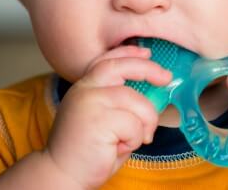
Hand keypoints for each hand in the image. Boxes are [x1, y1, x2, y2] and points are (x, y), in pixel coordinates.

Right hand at [43, 46, 171, 189]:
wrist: (61, 175)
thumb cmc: (88, 150)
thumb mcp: (103, 118)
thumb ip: (119, 101)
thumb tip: (152, 90)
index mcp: (85, 87)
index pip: (108, 60)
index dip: (128, 53)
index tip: (146, 53)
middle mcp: (85, 89)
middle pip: (123, 67)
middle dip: (149, 70)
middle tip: (166, 78)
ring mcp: (90, 102)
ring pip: (137, 102)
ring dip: (143, 124)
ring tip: (129, 141)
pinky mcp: (98, 120)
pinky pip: (135, 125)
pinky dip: (134, 140)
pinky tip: (118, 149)